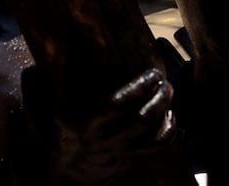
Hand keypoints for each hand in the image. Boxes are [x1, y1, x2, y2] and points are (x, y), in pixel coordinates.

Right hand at [51, 68, 176, 183]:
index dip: (138, 89)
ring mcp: (122, 150)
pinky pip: (158, 145)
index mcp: (89, 125)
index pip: (117, 106)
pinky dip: (168, 129)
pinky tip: (169, 113)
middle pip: (141, 119)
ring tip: (167, 90)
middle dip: (158, 98)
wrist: (72, 169)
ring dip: (163, 108)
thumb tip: (58, 60)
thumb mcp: (64, 113)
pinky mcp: (133, 157)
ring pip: (152, 132)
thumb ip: (66, 89)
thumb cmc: (70, 129)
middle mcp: (108, 139)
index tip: (151, 74)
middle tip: (162, 79)